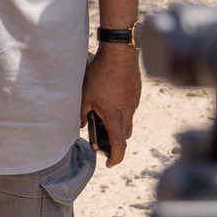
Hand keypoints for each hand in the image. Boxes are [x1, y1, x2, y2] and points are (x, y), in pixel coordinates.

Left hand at [81, 43, 139, 166]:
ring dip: (118, 124)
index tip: (109, 163)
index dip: (115, 158)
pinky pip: (129, 107)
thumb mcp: (85, 95)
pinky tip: (109, 98)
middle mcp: (128, 112)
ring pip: (128, 121)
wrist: (119, 53)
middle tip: (101, 139)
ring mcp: (134, 102)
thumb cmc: (100, 74)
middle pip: (124, 135)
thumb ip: (81, 113)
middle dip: (114, 141)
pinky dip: (121, 110)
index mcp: (115, 116)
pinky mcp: (136, 93)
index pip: (119, 145)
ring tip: (102, 115)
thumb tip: (80, 125)